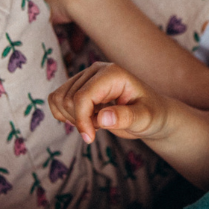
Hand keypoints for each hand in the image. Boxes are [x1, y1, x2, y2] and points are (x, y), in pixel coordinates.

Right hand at [49, 62, 172, 143]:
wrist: (151, 114)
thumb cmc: (152, 115)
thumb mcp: (145, 119)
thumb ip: (125, 117)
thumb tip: (102, 117)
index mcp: (112, 74)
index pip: (81, 97)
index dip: (81, 120)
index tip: (89, 138)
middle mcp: (96, 70)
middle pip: (68, 99)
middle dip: (80, 121)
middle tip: (101, 127)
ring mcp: (86, 77)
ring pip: (58, 99)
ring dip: (73, 118)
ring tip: (96, 122)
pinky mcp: (79, 86)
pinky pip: (56, 100)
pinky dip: (66, 115)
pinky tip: (87, 119)